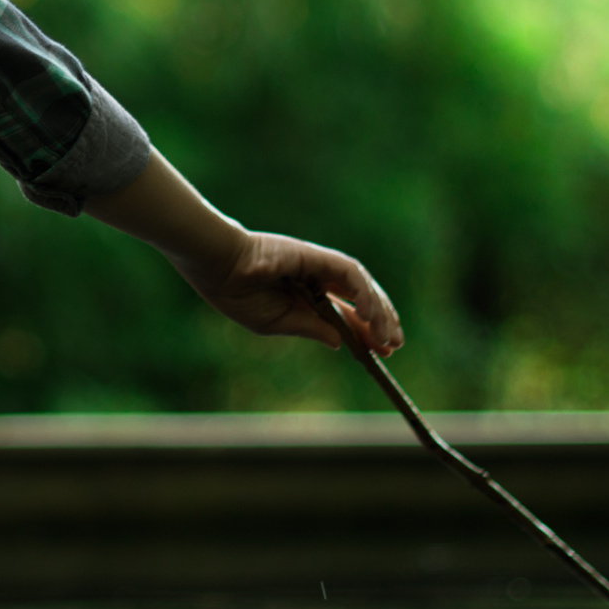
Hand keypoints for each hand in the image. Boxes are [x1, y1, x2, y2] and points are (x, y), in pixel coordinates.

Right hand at [83, 151, 404, 356]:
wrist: (214, 266)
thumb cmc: (235, 293)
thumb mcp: (276, 323)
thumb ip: (309, 328)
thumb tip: (339, 342)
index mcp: (305, 294)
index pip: (345, 313)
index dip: (365, 331)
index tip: (382, 352)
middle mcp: (317, 277)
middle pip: (360, 298)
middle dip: (380, 322)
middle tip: (394, 347)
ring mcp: (318, 264)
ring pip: (361, 284)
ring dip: (378, 310)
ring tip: (387, 336)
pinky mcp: (316, 256)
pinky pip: (348, 273)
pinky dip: (362, 291)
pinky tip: (369, 314)